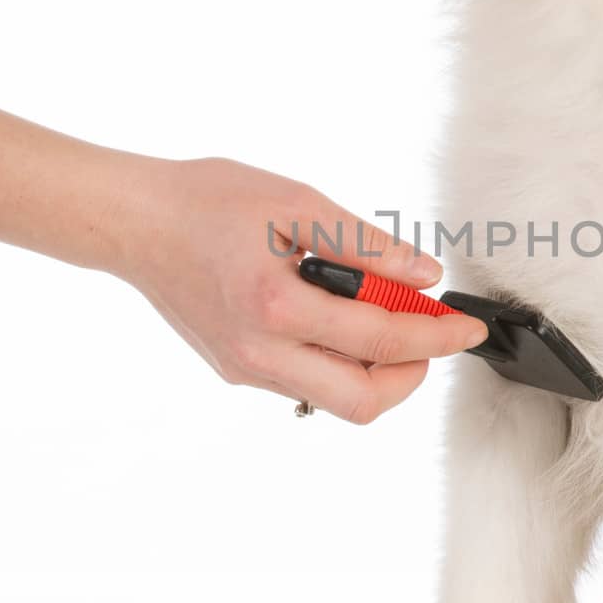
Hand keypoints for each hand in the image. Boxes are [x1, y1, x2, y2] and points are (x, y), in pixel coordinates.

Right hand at [0, 89, 487, 423]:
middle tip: (433, 336)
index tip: (469, 327)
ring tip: (389, 322)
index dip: (437, 336)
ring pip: (334, 399)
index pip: (381, 340)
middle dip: (412, 374)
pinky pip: (304, 382)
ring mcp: (245, 369)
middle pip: (362, 401)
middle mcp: (259, 353)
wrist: (133, 221)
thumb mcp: (296, 202)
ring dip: (376, 371)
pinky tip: (341, 318)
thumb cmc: (207, 201)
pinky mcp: (235, 368)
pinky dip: (339, 360)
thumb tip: (424, 276)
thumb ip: (366, 244)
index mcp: (276, 307)